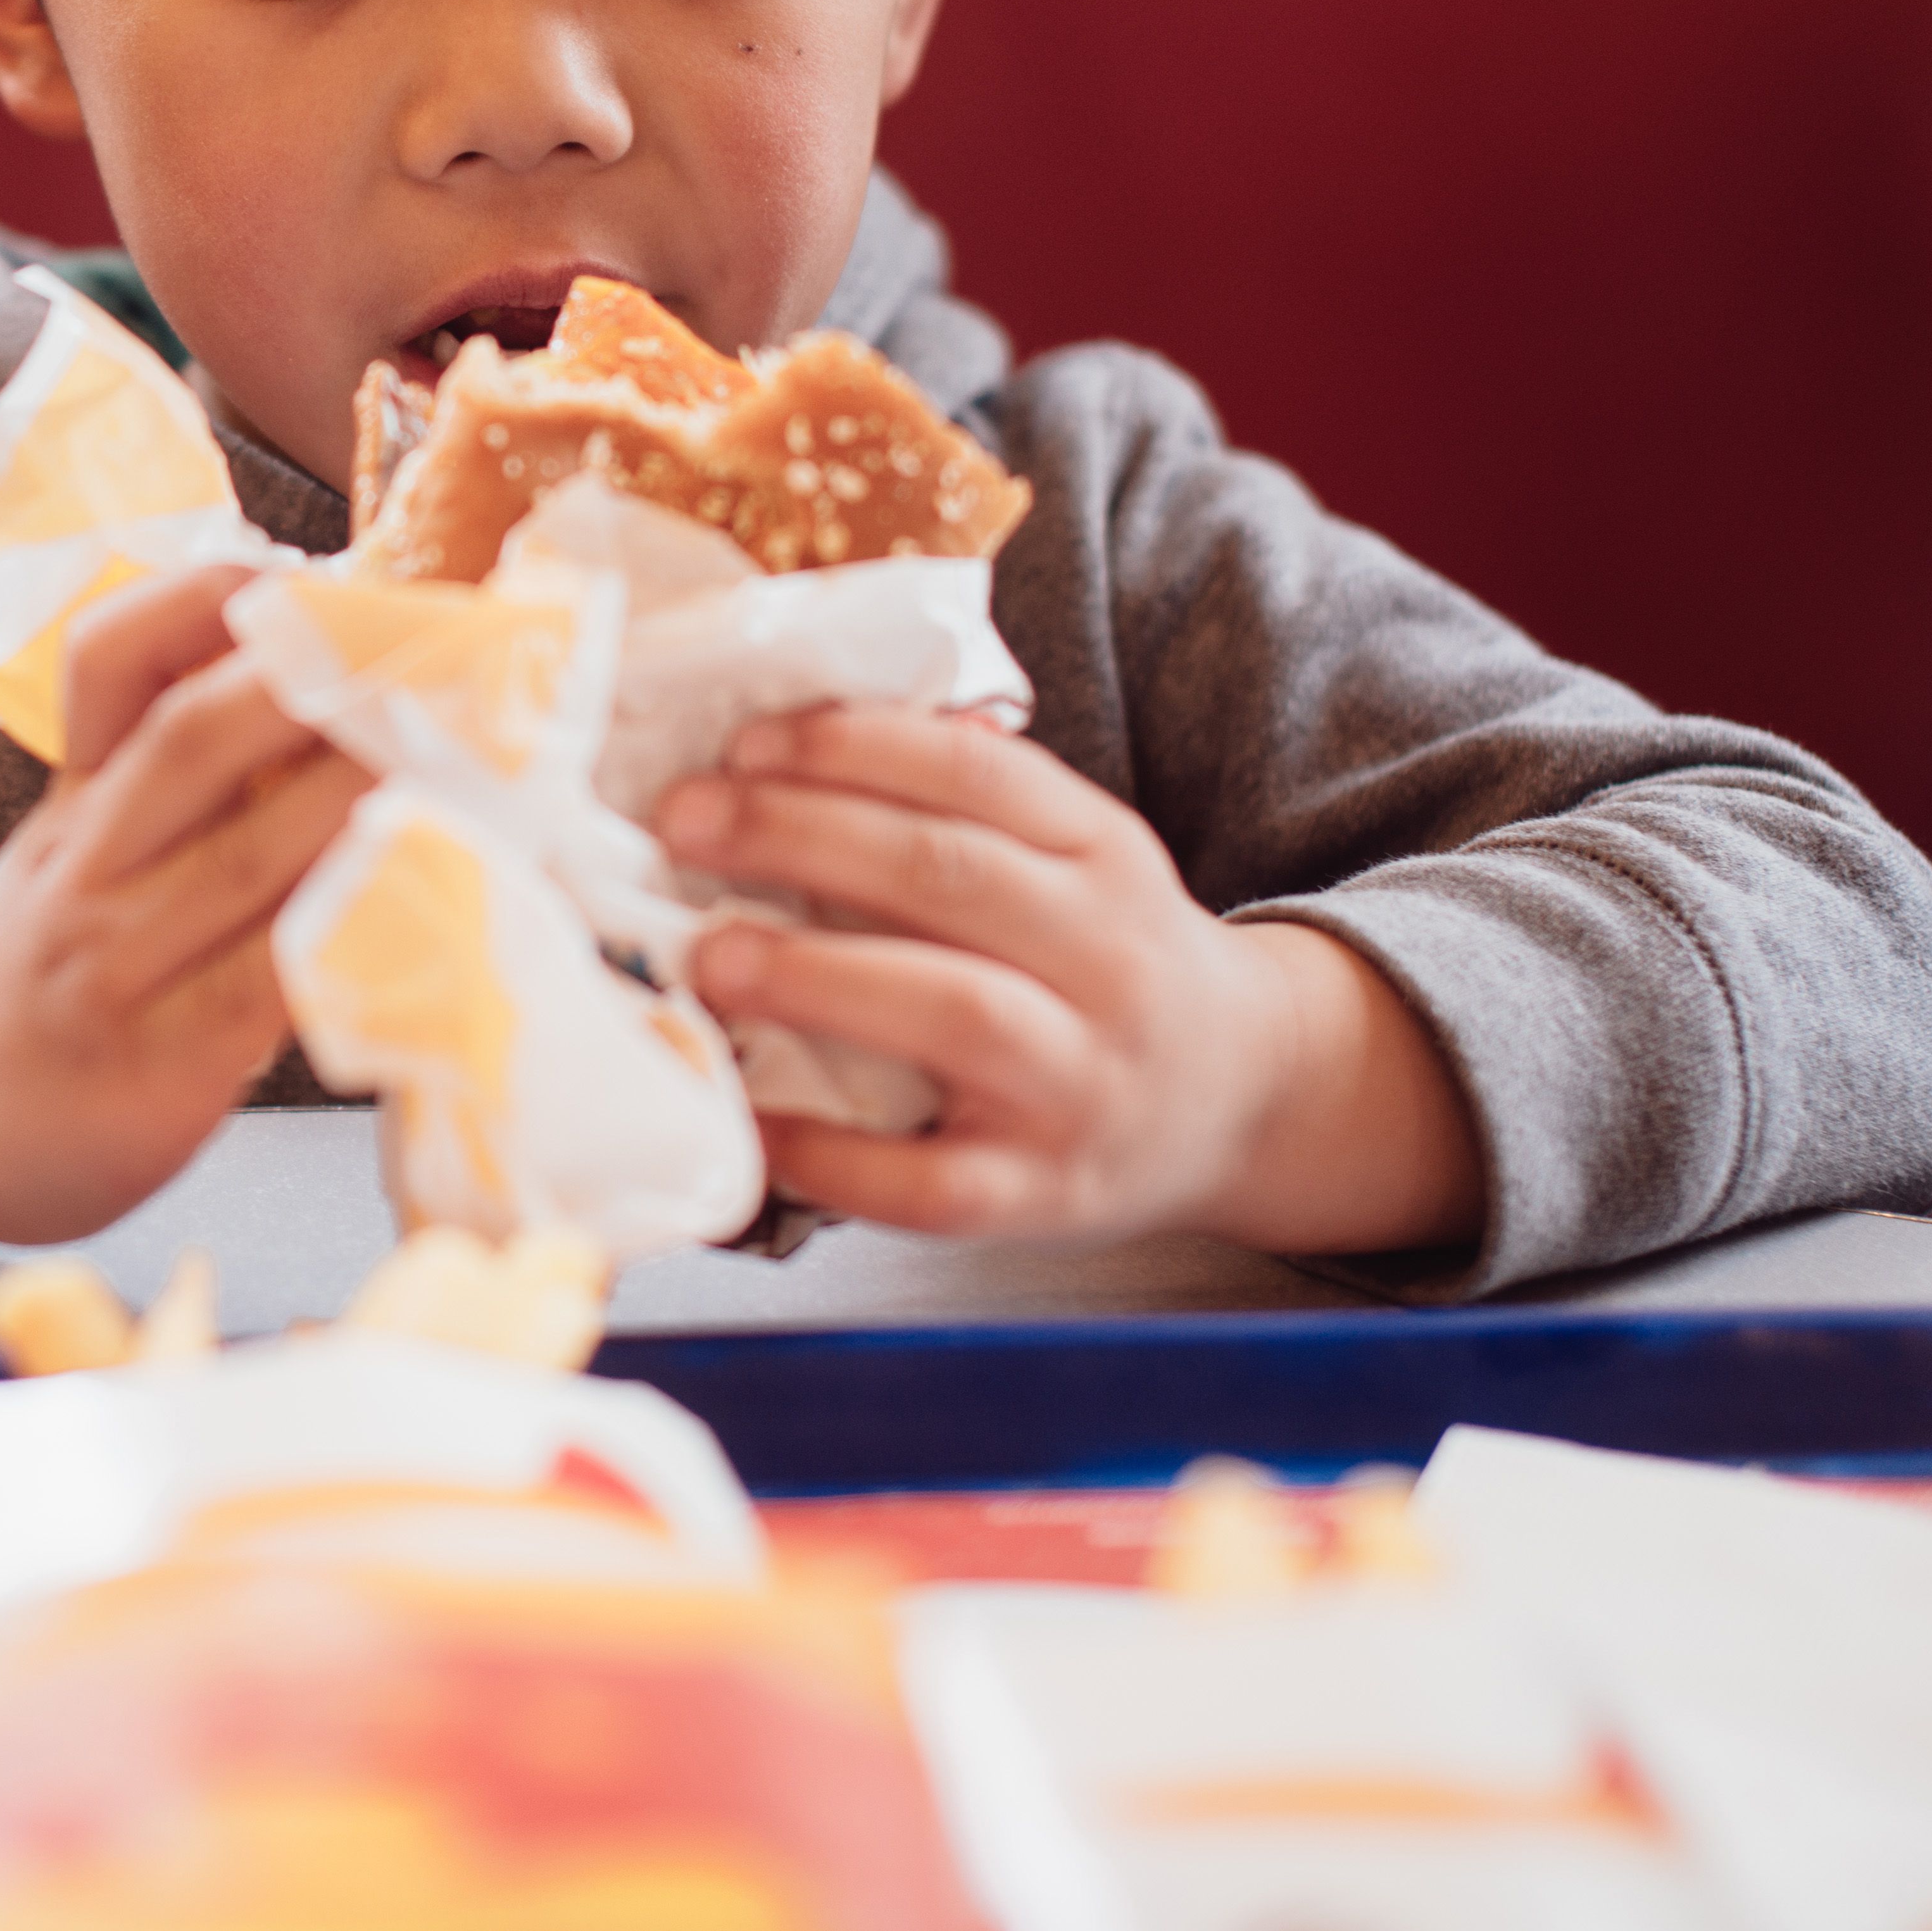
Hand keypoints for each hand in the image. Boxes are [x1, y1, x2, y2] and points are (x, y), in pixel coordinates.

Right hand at [0, 562, 368, 1257]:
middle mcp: (87, 865)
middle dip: (319, 683)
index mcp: (76, 794)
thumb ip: (174, 775)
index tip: (305, 568)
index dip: (205, 598)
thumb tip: (338, 681)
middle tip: (433, 655)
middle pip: (193, 739)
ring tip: (465, 762)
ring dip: (364, 800)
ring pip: (249, 859)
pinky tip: (427, 906)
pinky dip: (349, 934)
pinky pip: (266, 987)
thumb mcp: (77, 847)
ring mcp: (117, 969)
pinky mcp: (159, 1072)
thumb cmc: (44, 970)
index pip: (109, 661)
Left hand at [658, 705, 1481, 1257]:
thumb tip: (792, 738)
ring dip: (817, 977)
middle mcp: (1107, 961)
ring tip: (709, 955)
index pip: (978, 775)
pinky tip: (751, 1120)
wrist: (1246, 1100)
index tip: (745, 741)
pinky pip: (931, 1182)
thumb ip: (972, 800)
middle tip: (685, 823)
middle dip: (803, 837)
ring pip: (954, 1013)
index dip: (853, 747)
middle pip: (950, 876)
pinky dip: (833, 1155)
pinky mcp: (1043, 1192)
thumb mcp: (1079, 859)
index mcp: (1105, 856)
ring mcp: (1079, 1083)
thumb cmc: (1108, 963)